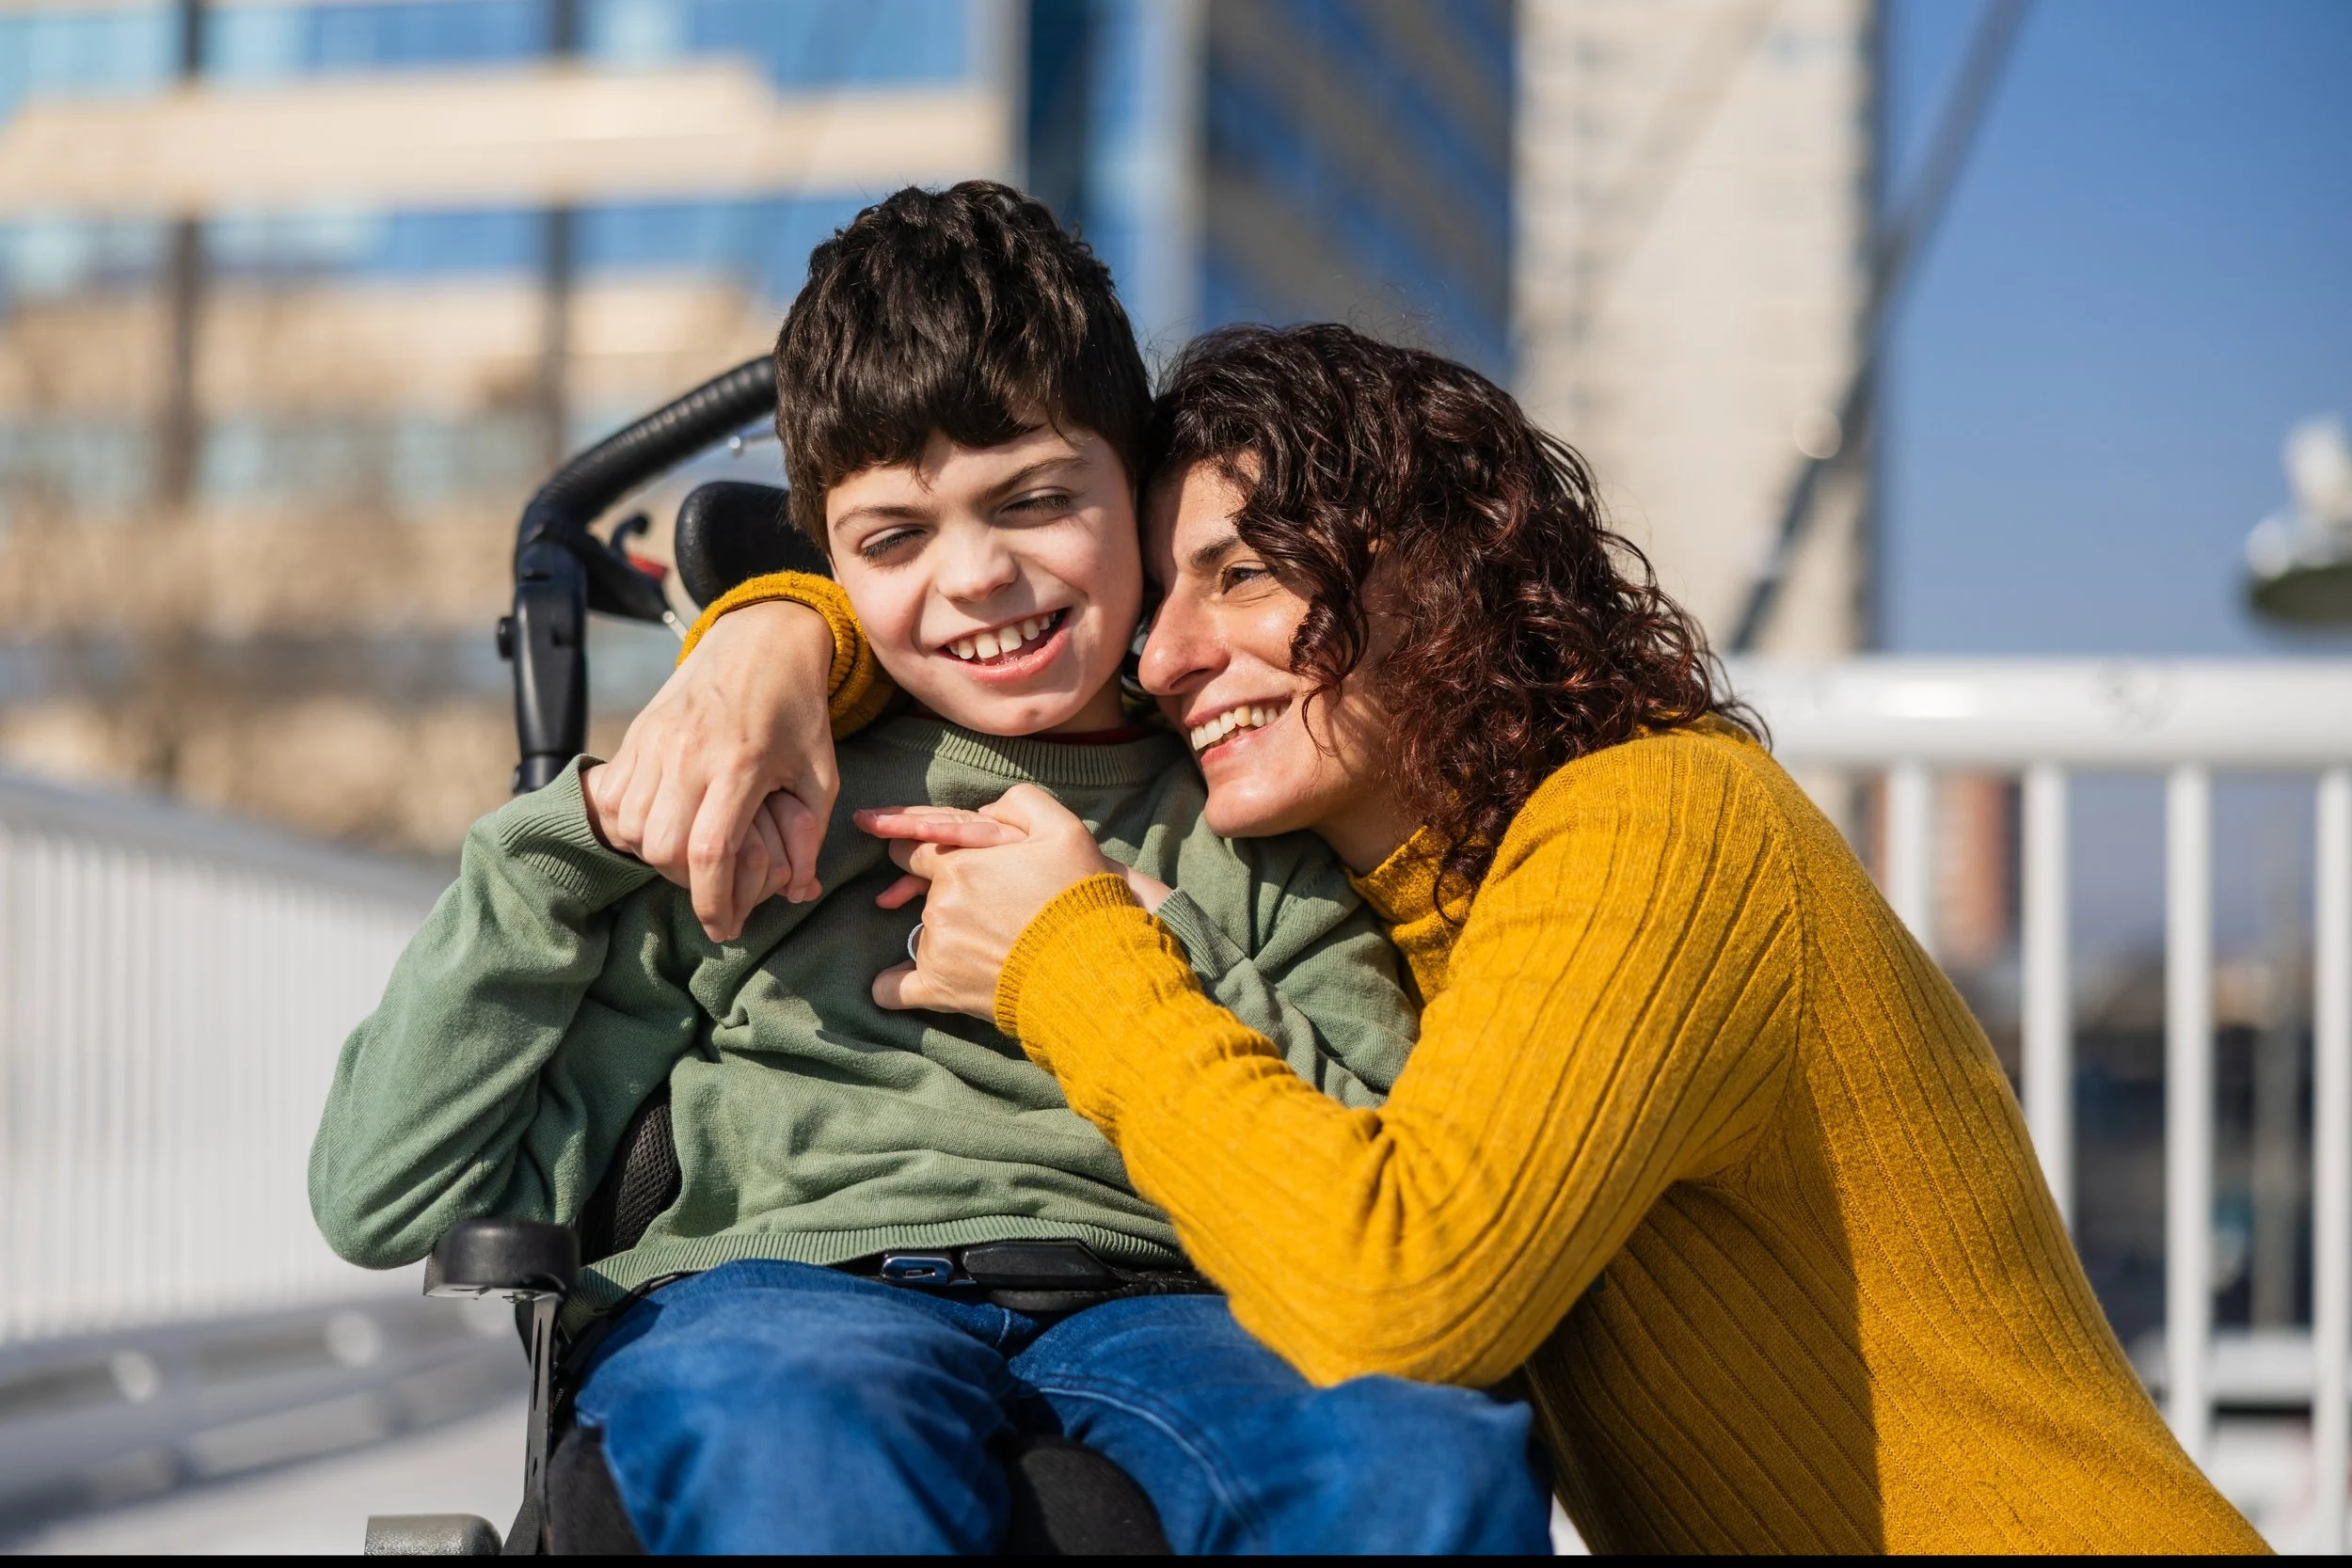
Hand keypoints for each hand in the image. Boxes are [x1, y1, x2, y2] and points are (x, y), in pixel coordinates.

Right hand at [589, 600, 837, 941]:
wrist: (760, 638)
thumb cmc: (797, 711)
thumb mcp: (821, 772)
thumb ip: (809, 835)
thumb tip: (798, 893)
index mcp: (740, 764)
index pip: (708, 853)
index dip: (713, 902)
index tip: (724, 927)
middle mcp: (688, 753)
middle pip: (661, 847)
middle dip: (684, 881)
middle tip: (710, 885)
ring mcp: (654, 741)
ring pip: (632, 826)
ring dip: (655, 854)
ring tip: (687, 855)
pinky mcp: (636, 734)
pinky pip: (612, 798)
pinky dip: (629, 823)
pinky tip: (659, 824)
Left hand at [858, 786, 1167, 1019]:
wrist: (1092, 967)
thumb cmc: (1078, 898)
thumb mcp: (1064, 829)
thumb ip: (1021, 803)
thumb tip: (986, 811)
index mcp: (958, 862)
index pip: (913, 847)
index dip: (916, 850)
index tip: (911, 854)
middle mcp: (940, 904)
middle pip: (921, 894)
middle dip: (939, 894)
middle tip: (978, 907)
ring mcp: (937, 949)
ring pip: (920, 935)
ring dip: (941, 936)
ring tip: (983, 946)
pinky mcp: (940, 989)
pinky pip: (895, 990)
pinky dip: (891, 987)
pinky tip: (890, 982)